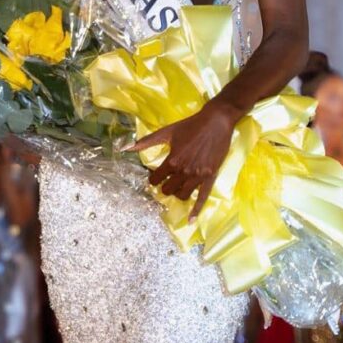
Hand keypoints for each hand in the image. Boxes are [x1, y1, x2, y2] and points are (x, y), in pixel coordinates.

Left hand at [131, 100, 238, 216]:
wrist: (216, 122)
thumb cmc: (190, 126)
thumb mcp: (167, 131)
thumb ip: (147, 141)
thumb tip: (126, 147)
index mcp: (172, 161)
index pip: (156, 179)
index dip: (153, 179)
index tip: (155, 176)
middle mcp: (184, 171)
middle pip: (168, 190)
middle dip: (165, 186)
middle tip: (167, 181)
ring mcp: (198, 176)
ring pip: (182, 195)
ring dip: (177, 194)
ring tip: (177, 187)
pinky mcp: (210, 177)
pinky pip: (202, 198)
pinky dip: (196, 210)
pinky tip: (191, 220)